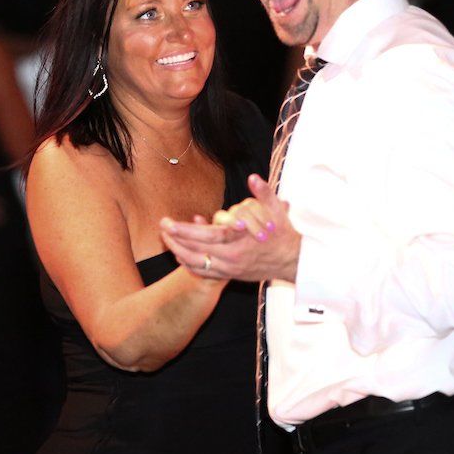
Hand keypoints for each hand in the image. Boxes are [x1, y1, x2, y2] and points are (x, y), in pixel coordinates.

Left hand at [160, 174, 300, 281]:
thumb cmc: (282, 233)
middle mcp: (231, 258)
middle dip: (176, 239)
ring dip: (179, 251)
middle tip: (162, 226)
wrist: (291, 261)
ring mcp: (229, 268)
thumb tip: (254, 178)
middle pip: (195, 250)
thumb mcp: (277, 210)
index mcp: (239, 243)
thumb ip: (264, 193)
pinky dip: (189, 263)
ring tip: (165, 238)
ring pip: (196, 263)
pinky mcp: (229, 274)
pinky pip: (203, 271)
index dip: (185, 231)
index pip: (205, 237)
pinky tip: (179, 253)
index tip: (169, 223)